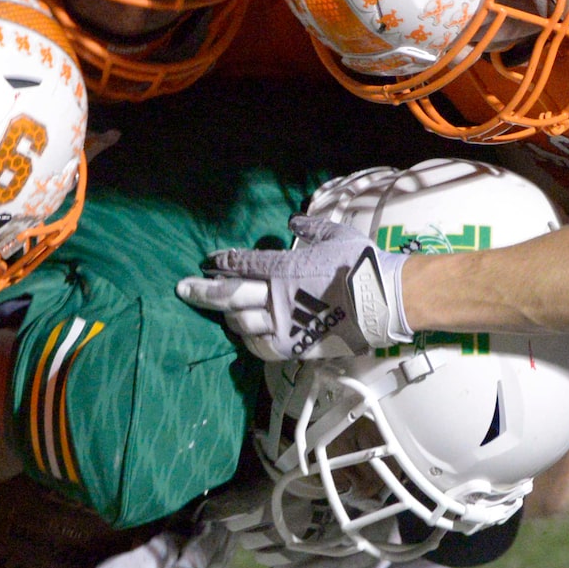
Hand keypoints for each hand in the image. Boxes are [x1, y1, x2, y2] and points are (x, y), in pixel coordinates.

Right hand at [54, 523, 233, 567]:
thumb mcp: (132, 565)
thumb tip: (181, 535)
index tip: (216, 509)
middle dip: (223, 544)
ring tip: (224, 540)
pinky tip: (203, 564)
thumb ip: (161, 548)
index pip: (204, 551)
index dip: (211, 529)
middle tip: (231, 521)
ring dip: (217, 558)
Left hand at [176, 215, 412, 361]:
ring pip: (241, 324)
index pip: (240, 264)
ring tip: (223, 313)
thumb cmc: (362, 264)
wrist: (386, 301)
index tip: (207, 262)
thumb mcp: (336, 234)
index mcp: (283, 267)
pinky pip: (261, 347)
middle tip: (183, 289)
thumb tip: (294, 220)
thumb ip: (310, 227)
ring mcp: (284, 324)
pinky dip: (250, 340)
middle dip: (201, 292)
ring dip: (229, 317)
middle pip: (228, 296)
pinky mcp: (296, 347)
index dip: (220, 262)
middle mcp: (276, 296)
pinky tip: (247, 336)